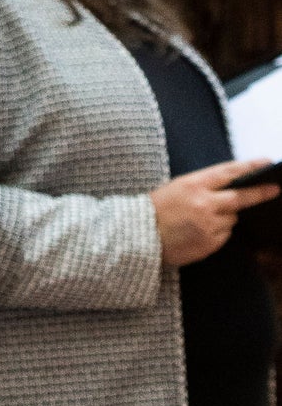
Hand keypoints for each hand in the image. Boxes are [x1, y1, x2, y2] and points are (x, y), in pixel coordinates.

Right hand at [151, 160, 278, 265]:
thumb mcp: (177, 187)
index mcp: (194, 185)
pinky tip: (197, 233)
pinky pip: (223, 236)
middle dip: (260, 193)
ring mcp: (209, 225)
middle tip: (275, 189)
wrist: (137, 237)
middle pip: (241, 198)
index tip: (268, 162)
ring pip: (231, 219)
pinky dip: (216, 233)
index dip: (251, 167)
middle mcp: (205, 204)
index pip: (230, 172)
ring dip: (223, 218)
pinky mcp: (209, 243)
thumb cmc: (155, 210)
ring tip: (199, 220)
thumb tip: (232, 187)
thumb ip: (204, 186)